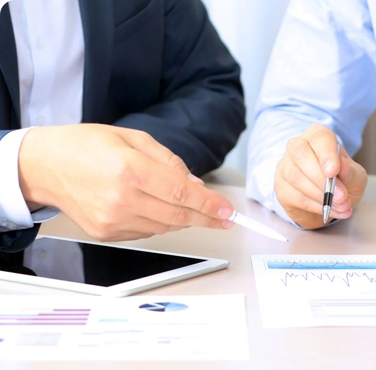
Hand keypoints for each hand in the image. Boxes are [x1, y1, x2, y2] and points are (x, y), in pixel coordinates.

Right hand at [18, 125, 234, 240]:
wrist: (45, 166)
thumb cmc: (86, 146)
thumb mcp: (133, 138)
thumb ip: (169, 161)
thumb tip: (196, 186)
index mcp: (129, 169)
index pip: (181, 194)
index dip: (210, 205)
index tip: (228, 211)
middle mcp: (121, 198)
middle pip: (178, 216)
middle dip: (207, 218)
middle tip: (226, 219)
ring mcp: (112, 220)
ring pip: (165, 227)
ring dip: (185, 220)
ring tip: (196, 210)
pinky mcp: (106, 233)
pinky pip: (146, 231)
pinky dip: (162, 223)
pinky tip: (162, 210)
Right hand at [275, 124, 367, 228]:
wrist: (330, 202)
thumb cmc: (343, 181)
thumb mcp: (356, 177)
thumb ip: (351, 172)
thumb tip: (342, 166)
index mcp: (318, 136)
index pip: (319, 137)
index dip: (326, 154)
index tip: (334, 171)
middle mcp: (298, 146)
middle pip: (301, 154)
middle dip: (320, 177)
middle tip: (341, 195)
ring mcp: (285, 166)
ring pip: (296, 177)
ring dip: (321, 195)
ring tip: (341, 206)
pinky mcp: (281, 187)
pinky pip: (295, 196)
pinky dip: (315, 206)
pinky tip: (329, 210)